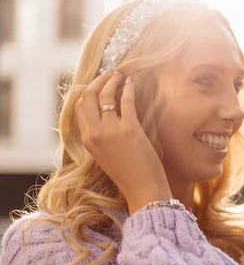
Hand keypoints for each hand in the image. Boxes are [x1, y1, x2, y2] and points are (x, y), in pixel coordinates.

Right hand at [75, 71, 171, 213]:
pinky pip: (126, 101)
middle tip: (109, 74)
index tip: (98, 84)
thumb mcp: (105, 156)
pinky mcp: (129, 129)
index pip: (80, 108)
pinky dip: (128, 88)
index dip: (88, 92)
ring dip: (112, 81)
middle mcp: (94, 134)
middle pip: (88, 97)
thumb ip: (101, 138)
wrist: (142, 190)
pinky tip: (132, 83)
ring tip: (121, 75)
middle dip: (98, 81)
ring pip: (105, 95)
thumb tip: (106, 118)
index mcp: (87, 141)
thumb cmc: (129, 175)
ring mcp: (111, 131)